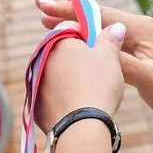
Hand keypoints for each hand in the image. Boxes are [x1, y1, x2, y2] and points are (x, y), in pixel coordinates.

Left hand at [31, 6, 125, 129]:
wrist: (79, 127)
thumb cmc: (97, 86)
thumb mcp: (110, 58)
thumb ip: (110, 39)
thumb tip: (116, 27)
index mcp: (59, 40)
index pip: (72, 25)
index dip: (88, 32)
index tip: (100, 44)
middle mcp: (42, 57)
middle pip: (63, 50)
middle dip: (78, 56)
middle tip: (98, 69)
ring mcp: (36, 81)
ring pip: (56, 72)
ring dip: (70, 76)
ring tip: (90, 89)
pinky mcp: (35, 103)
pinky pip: (51, 93)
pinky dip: (63, 95)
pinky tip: (78, 104)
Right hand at [37, 0, 152, 124]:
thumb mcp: (148, 79)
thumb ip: (123, 62)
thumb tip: (99, 46)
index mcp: (141, 28)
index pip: (99, 14)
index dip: (70, 9)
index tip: (45, 4)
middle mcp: (137, 27)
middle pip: (96, 14)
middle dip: (67, 9)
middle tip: (38, 3)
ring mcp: (135, 37)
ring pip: (97, 25)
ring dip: (73, 22)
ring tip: (46, 17)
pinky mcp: (133, 49)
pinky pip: (103, 39)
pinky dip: (84, 35)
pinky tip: (69, 37)